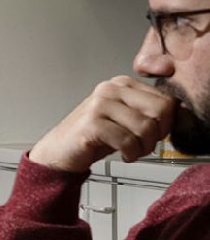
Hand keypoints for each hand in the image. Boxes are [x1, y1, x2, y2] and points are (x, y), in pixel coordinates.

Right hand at [29, 76, 175, 170]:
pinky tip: (123, 155)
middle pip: (160, 110)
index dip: (166, 124)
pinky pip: (127, 140)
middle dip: (158, 134)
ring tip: (133, 152)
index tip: (153, 135)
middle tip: (145, 145)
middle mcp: (110, 89)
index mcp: (121, 84)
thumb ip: (149, 111)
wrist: (60, 150)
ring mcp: (99, 104)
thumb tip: (179, 115)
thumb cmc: (94, 137)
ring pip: (145, 127)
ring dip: (143, 148)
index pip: (166, 100)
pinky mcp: (91, 123)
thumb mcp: (125, 119)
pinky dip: (130, 154)